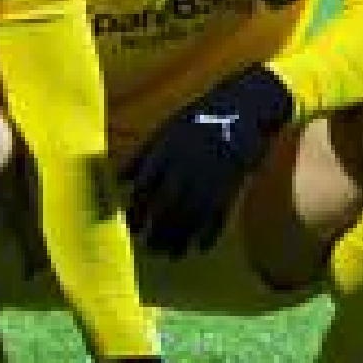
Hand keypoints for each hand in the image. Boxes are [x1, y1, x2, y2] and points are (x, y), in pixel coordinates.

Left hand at [119, 66, 292, 257]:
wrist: (243, 107)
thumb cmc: (198, 118)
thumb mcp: (165, 130)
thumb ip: (142, 155)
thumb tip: (119, 179)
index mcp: (167, 149)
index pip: (146, 185)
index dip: (137, 207)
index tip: (130, 225)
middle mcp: (187, 164)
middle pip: (168, 204)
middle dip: (156, 228)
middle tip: (147, 246)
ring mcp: (211, 175)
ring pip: (191, 214)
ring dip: (179, 237)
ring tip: (168, 254)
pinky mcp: (232, 184)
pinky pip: (219, 214)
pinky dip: (208, 234)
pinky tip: (199, 248)